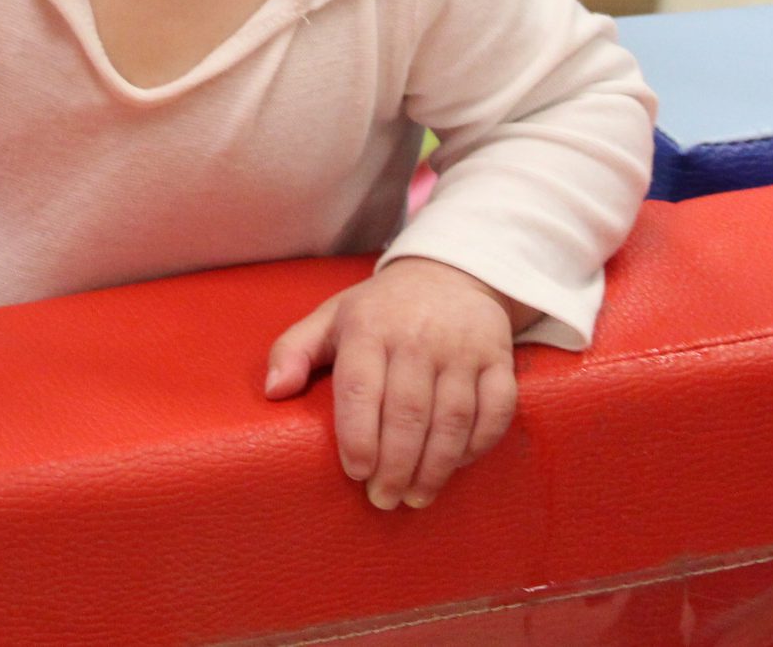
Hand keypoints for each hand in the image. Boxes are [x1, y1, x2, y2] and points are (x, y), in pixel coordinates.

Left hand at [263, 258, 520, 509]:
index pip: (361, 389)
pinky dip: (478, 444)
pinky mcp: (499, 358)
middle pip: (408, 412)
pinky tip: (456, 467)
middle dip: (395, 465)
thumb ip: (293, 350)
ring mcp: (463, 347)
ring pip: (453, 417)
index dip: (358, 437)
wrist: (450, 273)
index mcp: (370, 327)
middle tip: (383, 500)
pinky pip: (496, 409)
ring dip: (435, 466)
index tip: (356, 473)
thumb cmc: (381, 310)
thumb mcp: (330, 318)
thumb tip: (273, 391)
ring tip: (415, 497)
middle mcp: (418, 336)